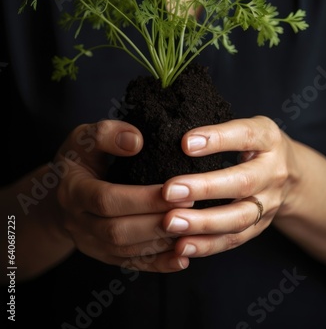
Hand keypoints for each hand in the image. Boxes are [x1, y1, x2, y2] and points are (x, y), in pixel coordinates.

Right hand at [55, 120, 192, 272]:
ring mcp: (90, 243)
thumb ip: (107, 134)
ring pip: (126, 252)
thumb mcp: (84, 138)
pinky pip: (131, 264)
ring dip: (160, 242)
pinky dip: (158, 264)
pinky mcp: (104, 255)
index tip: (172, 189)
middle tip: (191, 208)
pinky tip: (183, 258)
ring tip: (192, 228)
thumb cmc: (78, 159)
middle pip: (118, 231)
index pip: (106, 200)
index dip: (140, 198)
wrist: (59, 192)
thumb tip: (136, 142)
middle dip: (156, 222)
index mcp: (72, 191)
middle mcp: (78, 222)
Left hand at [161, 115, 292, 259]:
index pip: (244, 135)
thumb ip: (218, 130)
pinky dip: (207, 245)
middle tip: (169, 191)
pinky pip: (234, 239)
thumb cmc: (254, 143)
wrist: (291, 174)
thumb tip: (172, 134)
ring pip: (239, 217)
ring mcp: (269, 203)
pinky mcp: (260, 226)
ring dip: (202, 223)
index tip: (185, 143)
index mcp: (268, 138)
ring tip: (170, 222)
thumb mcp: (245, 126)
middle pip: (242, 182)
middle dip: (204, 188)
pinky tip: (182, 246)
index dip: (216, 139)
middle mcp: (273, 172)